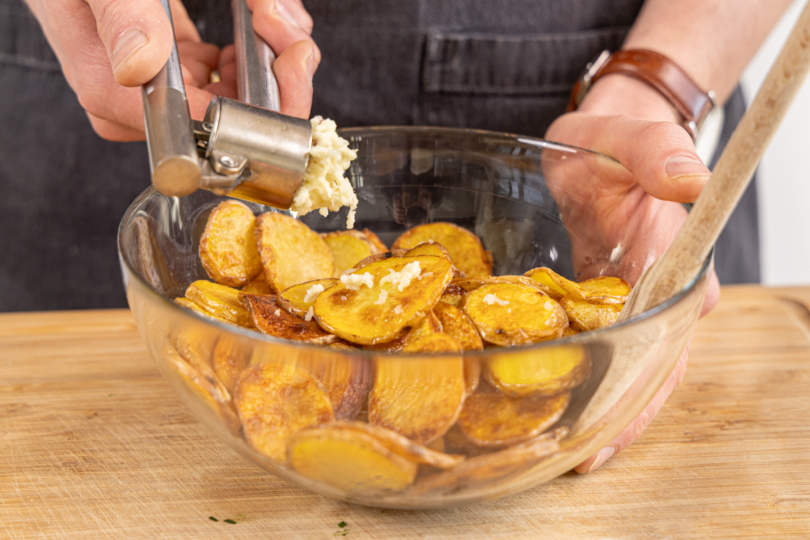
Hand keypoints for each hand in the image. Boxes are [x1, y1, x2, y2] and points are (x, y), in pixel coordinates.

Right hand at [25, 0, 317, 141]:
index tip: (286, 62)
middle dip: (276, 72)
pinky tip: (252, 16)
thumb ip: (121, 16)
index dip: (263, 110)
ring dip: (271, 51)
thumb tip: (139, 64)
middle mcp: (142, 107)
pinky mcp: (179, 70)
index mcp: (116, 99)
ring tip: (264, 9)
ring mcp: (164, 89)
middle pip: (238, 120)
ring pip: (245, 95)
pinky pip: (234, 74)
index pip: (209, 134)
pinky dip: (256, 44)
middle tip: (274, 20)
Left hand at [543, 74, 720, 472]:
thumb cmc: (613, 140)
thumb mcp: (627, 137)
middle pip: (647, 371)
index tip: (611, 437)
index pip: (668, 343)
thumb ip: (655, 150)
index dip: (643, 395)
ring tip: (557, 449)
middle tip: (574, 462)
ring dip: (598, 406)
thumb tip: (688, 179)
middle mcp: (660, 291)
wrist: (601, 141)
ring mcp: (631, 299)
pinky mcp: (603, 298)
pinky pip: (599, 344)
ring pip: (624, 365)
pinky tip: (552, 399)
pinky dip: (582, 373)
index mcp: (674, 262)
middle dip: (616, 420)